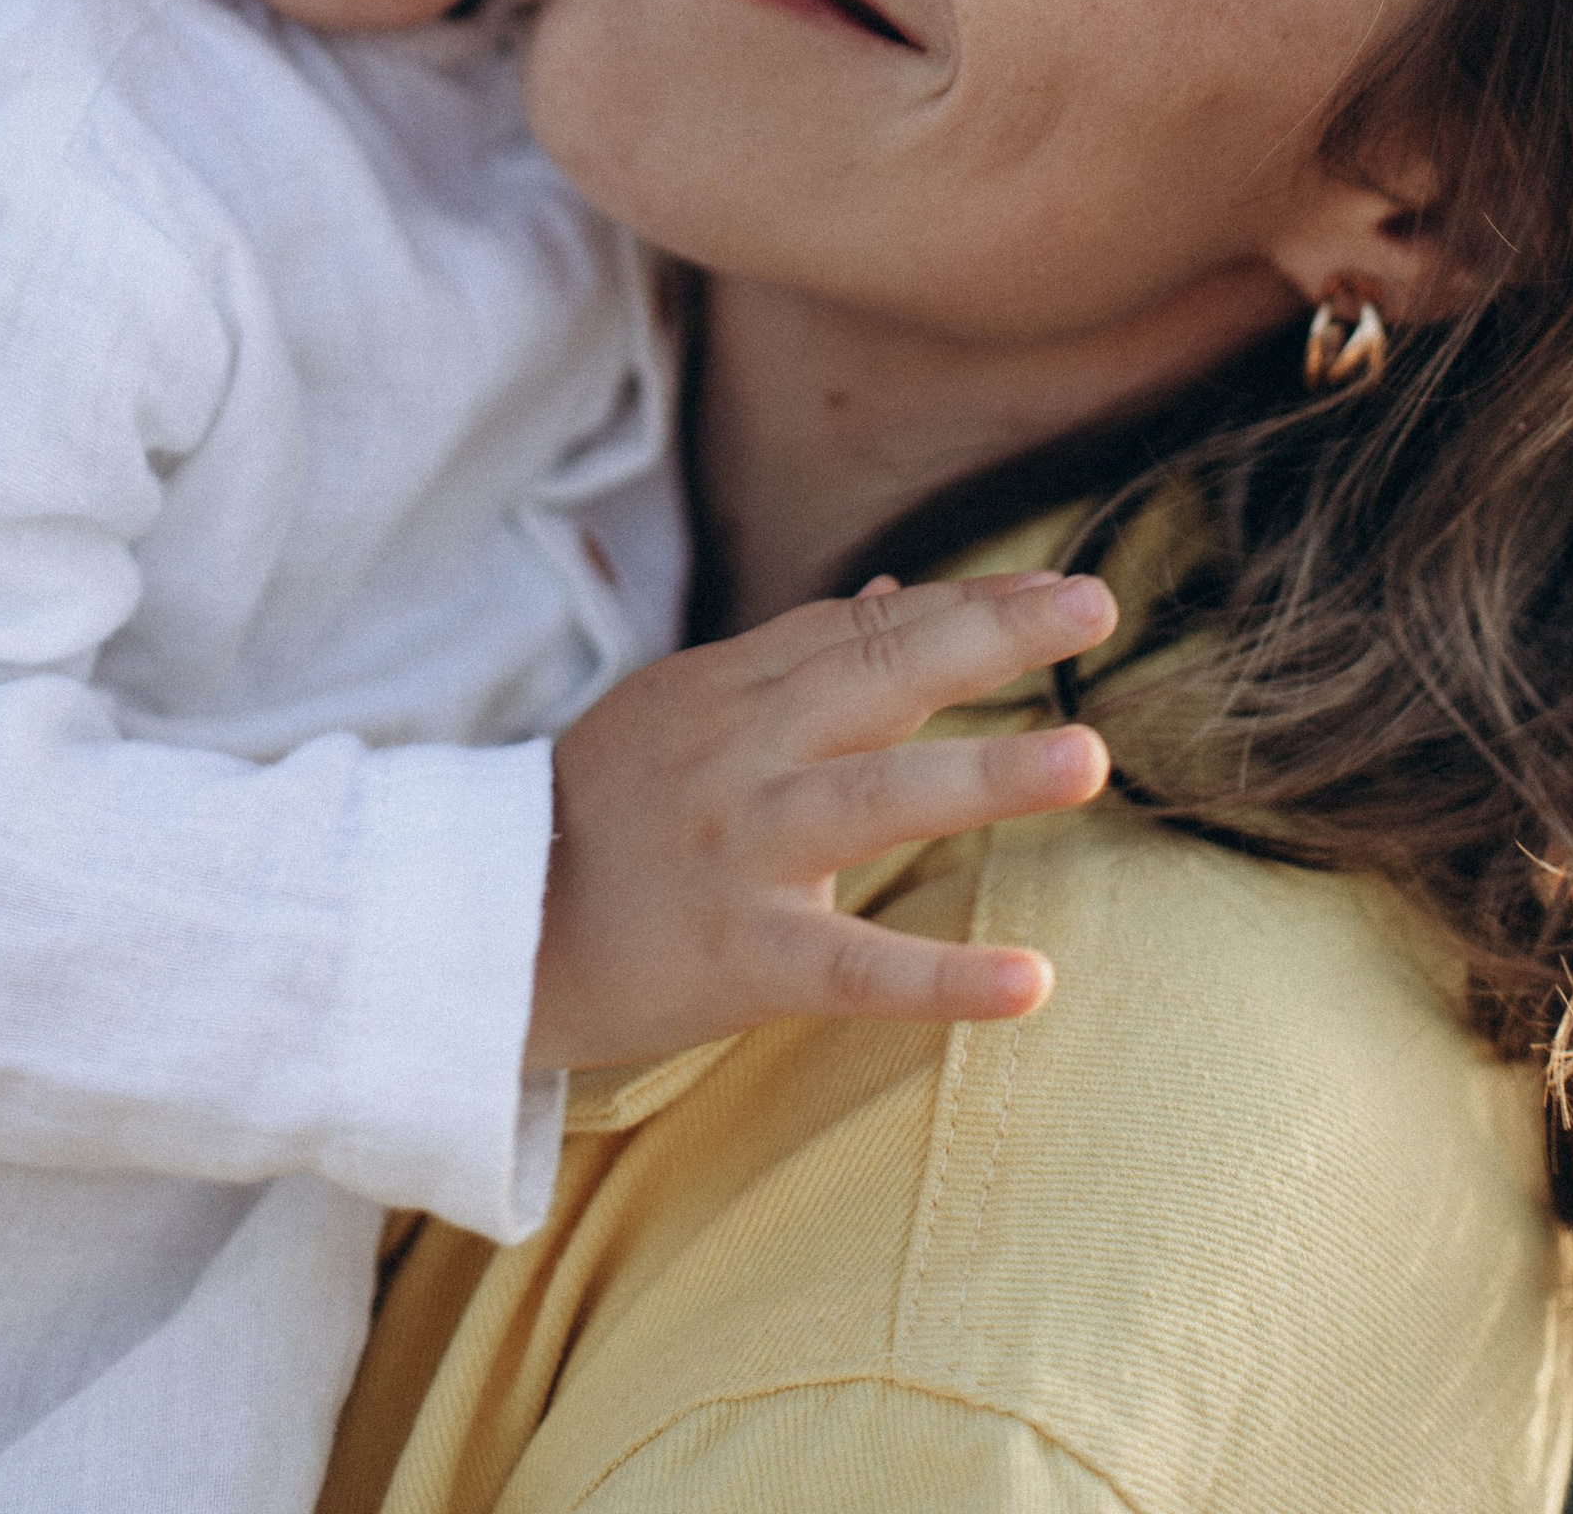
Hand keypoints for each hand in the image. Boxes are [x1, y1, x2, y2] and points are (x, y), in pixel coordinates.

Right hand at [525, 570, 1117, 1072]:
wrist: (476, 929)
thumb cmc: (601, 814)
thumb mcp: (687, 709)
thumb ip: (796, 656)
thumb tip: (898, 592)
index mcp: (731, 691)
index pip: (870, 629)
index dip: (971, 604)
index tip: (1063, 589)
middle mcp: (742, 754)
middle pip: (880, 677)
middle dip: (991, 635)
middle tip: (1096, 605)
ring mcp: (740, 852)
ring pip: (875, 798)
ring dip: (986, 775)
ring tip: (1090, 759)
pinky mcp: (737, 958)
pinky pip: (851, 966)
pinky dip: (940, 977)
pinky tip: (1032, 982)